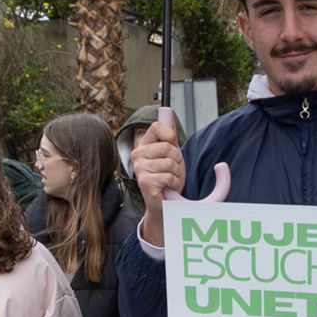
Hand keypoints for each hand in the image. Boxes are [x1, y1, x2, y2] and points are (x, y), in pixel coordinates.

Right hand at [134, 119, 184, 246]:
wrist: (164, 204)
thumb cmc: (168, 180)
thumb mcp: (172, 154)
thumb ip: (170, 136)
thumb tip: (167, 112)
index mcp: (144, 145)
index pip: (157, 127)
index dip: (170, 135)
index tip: (173, 145)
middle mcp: (138, 154)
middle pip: (169, 146)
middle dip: (178, 160)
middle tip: (173, 170)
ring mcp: (139, 168)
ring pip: (171, 163)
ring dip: (177, 174)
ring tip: (170, 180)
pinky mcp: (145, 181)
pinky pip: (169, 176)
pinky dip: (174, 183)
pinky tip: (167, 188)